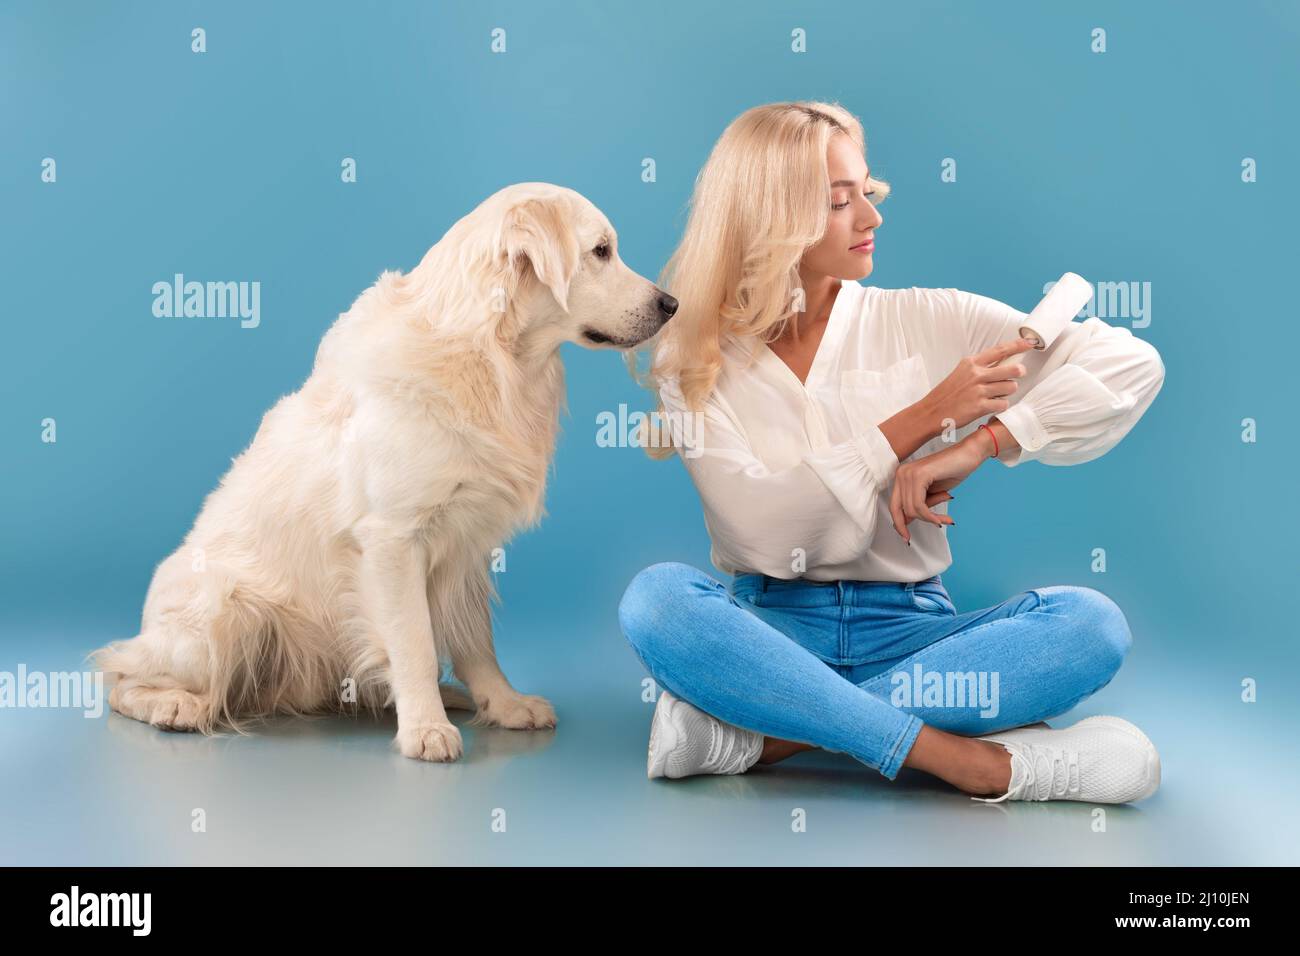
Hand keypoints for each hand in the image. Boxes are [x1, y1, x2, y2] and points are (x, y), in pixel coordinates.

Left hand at [889, 434, 988, 544]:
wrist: (969, 454)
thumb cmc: (953, 471)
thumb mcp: (932, 494)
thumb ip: (918, 505)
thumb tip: (905, 522)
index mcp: (902, 476)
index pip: (894, 505)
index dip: (899, 523)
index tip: (906, 537)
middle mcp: (901, 473)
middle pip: (900, 509)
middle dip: (915, 522)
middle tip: (933, 527)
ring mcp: (908, 473)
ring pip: (912, 509)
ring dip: (930, 519)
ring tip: (944, 519)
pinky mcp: (919, 475)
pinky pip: (920, 506)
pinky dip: (931, 516)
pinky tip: (942, 519)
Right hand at [922, 336, 1036, 430]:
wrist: (930, 412)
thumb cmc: (946, 394)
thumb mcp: (960, 373)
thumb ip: (980, 368)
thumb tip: (1003, 365)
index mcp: (971, 363)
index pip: (1000, 350)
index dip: (1018, 346)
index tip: (1030, 343)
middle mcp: (976, 375)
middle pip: (1012, 369)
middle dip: (1018, 373)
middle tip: (1015, 377)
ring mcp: (979, 391)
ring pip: (1010, 387)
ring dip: (1007, 392)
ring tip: (996, 395)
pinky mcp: (980, 406)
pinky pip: (1003, 404)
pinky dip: (1000, 406)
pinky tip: (990, 406)